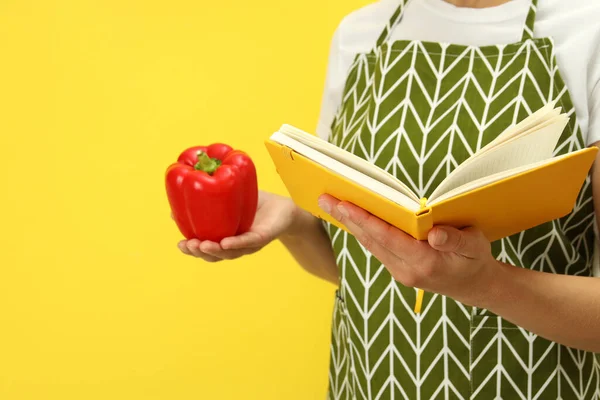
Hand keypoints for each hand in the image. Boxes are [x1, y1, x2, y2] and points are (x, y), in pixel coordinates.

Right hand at [175, 190, 298, 261]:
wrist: (282, 209)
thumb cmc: (253, 206)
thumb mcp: (226, 202)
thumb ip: (205, 204)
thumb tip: (175, 206)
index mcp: (225, 239)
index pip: (207, 250)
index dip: (193, 251)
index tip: (180, 244)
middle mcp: (236, 246)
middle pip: (216, 256)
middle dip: (200, 252)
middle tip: (189, 245)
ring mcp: (250, 244)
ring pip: (230, 252)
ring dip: (215, 250)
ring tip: (202, 244)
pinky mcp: (263, 237)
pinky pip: (249, 242)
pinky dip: (237, 243)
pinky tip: (225, 242)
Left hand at [317, 193, 497, 304]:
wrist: (474, 287)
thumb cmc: (475, 260)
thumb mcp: (475, 246)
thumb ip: (456, 239)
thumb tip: (435, 234)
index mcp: (424, 262)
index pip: (387, 238)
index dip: (365, 220)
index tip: (344, 205)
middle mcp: (406, 271)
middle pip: (371, 241)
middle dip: (347, 218)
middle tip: (325, 198)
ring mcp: (399, 273)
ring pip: (370, 245)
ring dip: (350, 224)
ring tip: (330, 204)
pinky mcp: (397, 270)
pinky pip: (375, 248)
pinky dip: (361, 231)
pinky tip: (349, 218)